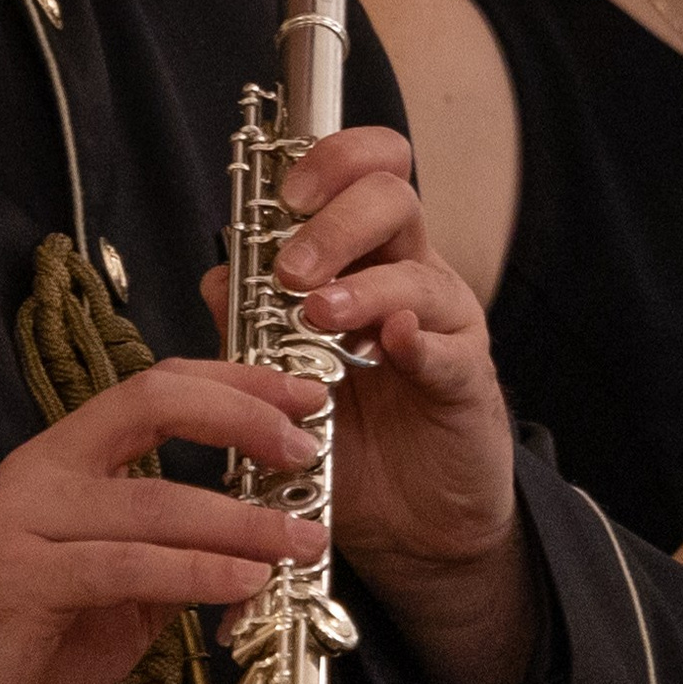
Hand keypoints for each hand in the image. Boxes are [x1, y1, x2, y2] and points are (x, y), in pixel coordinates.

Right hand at [0, 358, 326, 683]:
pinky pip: (128, 566)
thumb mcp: (115, 583)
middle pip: (151, 405)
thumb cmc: (26, 633)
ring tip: (302, 539)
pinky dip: (197, 572)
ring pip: (153, 499)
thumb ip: (172, 551)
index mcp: (66, 454)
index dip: (230, 381)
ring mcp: (30, 517)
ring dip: (241, 519)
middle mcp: (45, 468)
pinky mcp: (26, 577)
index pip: (153, 386)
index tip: (298, 399)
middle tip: (306, 449)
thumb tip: (258, 545)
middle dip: (240, 418)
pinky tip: (245, 582)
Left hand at [204, 125, 531, 683]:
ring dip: (362, 284)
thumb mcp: (280, 377)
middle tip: (292, 270)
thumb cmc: (345, 437)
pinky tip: (393, 348)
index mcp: (363, 258)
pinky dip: (419, 340)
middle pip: (391, 196)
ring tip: (319, 316)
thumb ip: (249, 325)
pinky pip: (450, 346)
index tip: (284, 192)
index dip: (329, 159)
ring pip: (418, 267)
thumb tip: (216, 274)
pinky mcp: (466, 381)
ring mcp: (444, 325)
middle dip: (334, 219)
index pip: (362, 171)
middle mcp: (408, 276)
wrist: (406, 524)